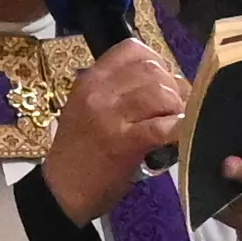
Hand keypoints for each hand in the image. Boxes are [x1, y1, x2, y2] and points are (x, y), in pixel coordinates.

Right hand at [37, 37, 188, 227]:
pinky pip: (162, 127)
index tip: (163, 81)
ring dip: (178, 108)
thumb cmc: (79, 152)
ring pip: (161, 93)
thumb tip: (165, 84)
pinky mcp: (124, 142)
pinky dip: (178, 129)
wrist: (61, 191)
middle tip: (175, 108)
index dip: (157, 62)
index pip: (132, 49)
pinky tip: (180, 135)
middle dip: (173, 87)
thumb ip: (119, 92)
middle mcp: (99, 91)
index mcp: (91, 80)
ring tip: (176, 123)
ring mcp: (110, 116)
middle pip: (153, 70)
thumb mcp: (88, 109)